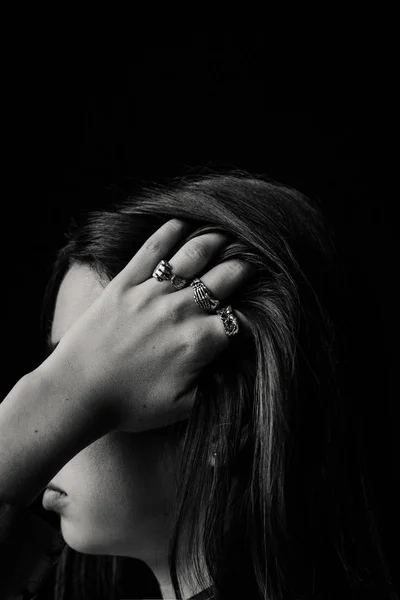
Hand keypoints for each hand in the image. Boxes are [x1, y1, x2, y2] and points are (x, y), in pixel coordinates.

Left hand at [36, 219, 252, 432]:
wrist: (77, 392)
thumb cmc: (130, 405)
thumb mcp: (183, 408)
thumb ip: (217, 388)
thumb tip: (241, 371)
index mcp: (199, 342)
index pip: (242, 319)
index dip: (258, 312)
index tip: (263, 306)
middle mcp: (181, 310)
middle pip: (227, 277)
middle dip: (246, 268)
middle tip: (254, 261)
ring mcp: (152, 293)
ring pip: (195, 255)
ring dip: (217, 241)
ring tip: (229, 235)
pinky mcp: (125, 283)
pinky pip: (152, 249)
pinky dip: (170, 231)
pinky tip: (184, 222)